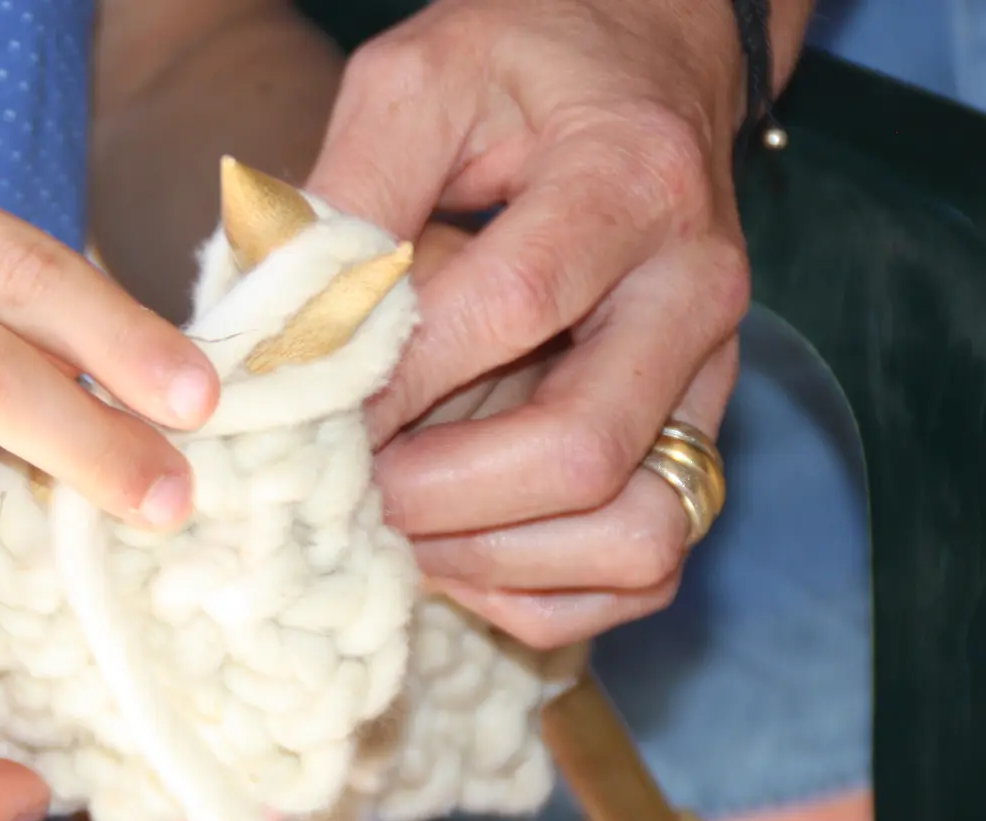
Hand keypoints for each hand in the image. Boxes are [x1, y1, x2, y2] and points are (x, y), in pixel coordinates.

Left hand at [306, 0, 760, 647]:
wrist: (651, 65)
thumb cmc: (527, 67)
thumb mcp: (424, 78)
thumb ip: (351, 186)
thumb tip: (274, 326)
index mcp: (632, 181)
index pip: (513, 308)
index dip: (395, 383)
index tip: (298, 418)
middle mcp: (695, 292)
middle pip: (581, 449)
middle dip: (434, 497)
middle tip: (336, 496)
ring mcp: (711, 378)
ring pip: (635, 535)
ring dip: (492, 558)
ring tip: (394, 528)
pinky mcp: (699, 439)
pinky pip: (640, 567)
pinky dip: (540, 590)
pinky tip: (455, 549)